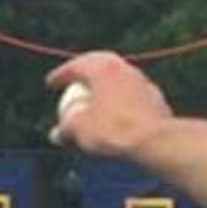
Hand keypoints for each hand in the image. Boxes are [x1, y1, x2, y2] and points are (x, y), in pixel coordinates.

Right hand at [46, 52, 173, 158]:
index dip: (61, 75)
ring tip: (94, 102)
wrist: (155, 141)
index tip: (51, 84)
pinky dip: (119, 102)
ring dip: (104, 89)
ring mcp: (142, 81)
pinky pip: (130, 96)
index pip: (76, 66)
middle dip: (84, 76)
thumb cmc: (114, 130)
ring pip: (117, 80)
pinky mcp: (155, 98)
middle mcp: (124, 68)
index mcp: (102, 68)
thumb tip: (58, 133)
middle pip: (99, 67)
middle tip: (73, 85)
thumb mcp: (80, 130)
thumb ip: (66, 127)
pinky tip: (115, 116)